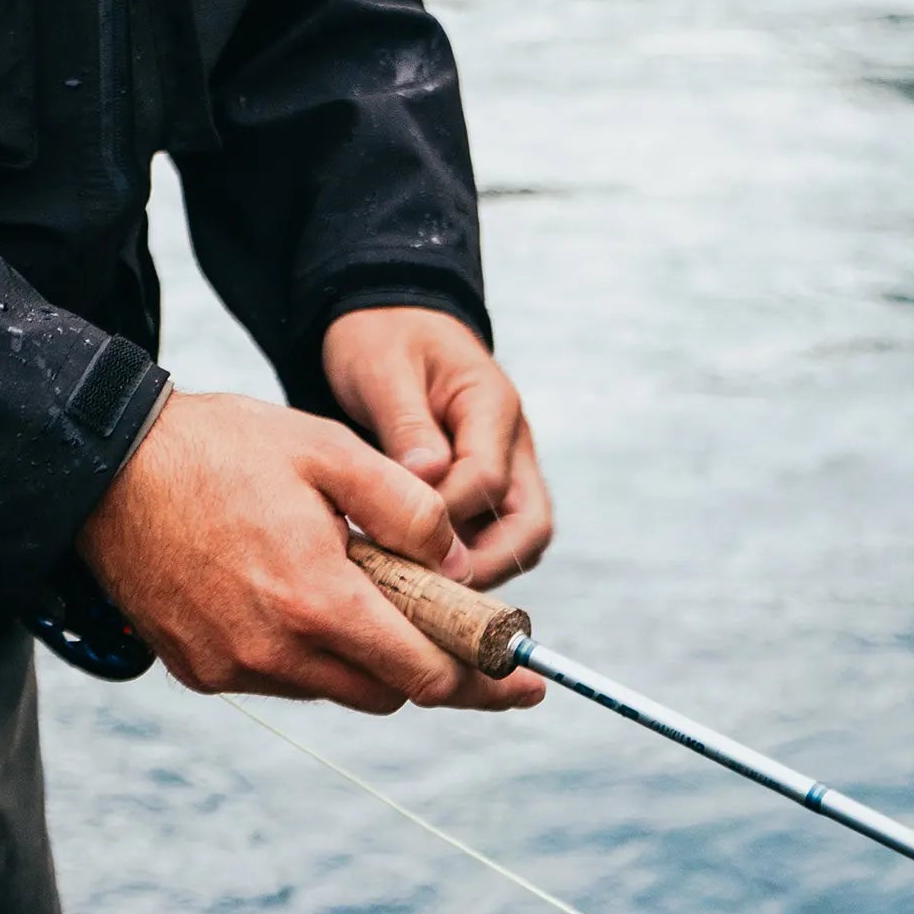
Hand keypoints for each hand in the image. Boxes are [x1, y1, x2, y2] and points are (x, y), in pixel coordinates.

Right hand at [76, 390, 542, 712]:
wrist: (105, 463)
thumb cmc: (219, 446)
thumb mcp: (324, 447)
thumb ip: (403, 505)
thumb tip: (460, 561)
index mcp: (314, 598)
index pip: (422, 672)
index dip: (482, 675)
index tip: (525, 678)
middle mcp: (273, 651)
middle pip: (384, 693)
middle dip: (423, 664)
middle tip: (448, 627)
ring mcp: (230, 667)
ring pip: (330, 688)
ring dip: (358, 655)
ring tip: (353, 587)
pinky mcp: (197, 669)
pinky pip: (277, 679)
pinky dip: (301, 651)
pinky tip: (290, 593)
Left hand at [320, 307, 553, 590]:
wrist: (385, 322)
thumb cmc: (383, 339)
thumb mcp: (383, 368)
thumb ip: (406, 423)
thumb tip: (428, 477)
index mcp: (492, 404)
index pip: (487, 478)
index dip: (447, 515)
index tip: (396, 536)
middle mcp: (511, 443)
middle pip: (530, 525)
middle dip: (487, 565)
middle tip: (429, 591)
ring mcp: (503, 467)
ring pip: (515, 539)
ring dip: (476, 567)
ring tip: (419, 590)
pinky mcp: (482, 487)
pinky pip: (487, 535)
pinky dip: (461, 558)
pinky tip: (413, 572)